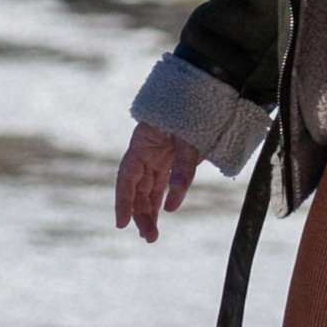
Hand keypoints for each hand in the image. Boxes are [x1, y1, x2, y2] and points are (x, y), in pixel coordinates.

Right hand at [115, 122, 200, 241]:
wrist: (205, 90)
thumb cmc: (194, 110)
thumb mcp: (189, 140)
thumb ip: (182, 169)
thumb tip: (172, 204)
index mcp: (142, 142)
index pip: (127, 177)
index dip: (122, 201)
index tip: (121, 223)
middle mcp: (146, 151)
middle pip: (137, 187)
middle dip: (139, 213)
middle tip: (149, 237)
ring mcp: (158, 155)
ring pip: (148, 188)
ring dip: (148, 210)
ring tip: (151, 235)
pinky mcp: (171, 158)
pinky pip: (162, 182)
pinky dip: (160, 199)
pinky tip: (160, 215)